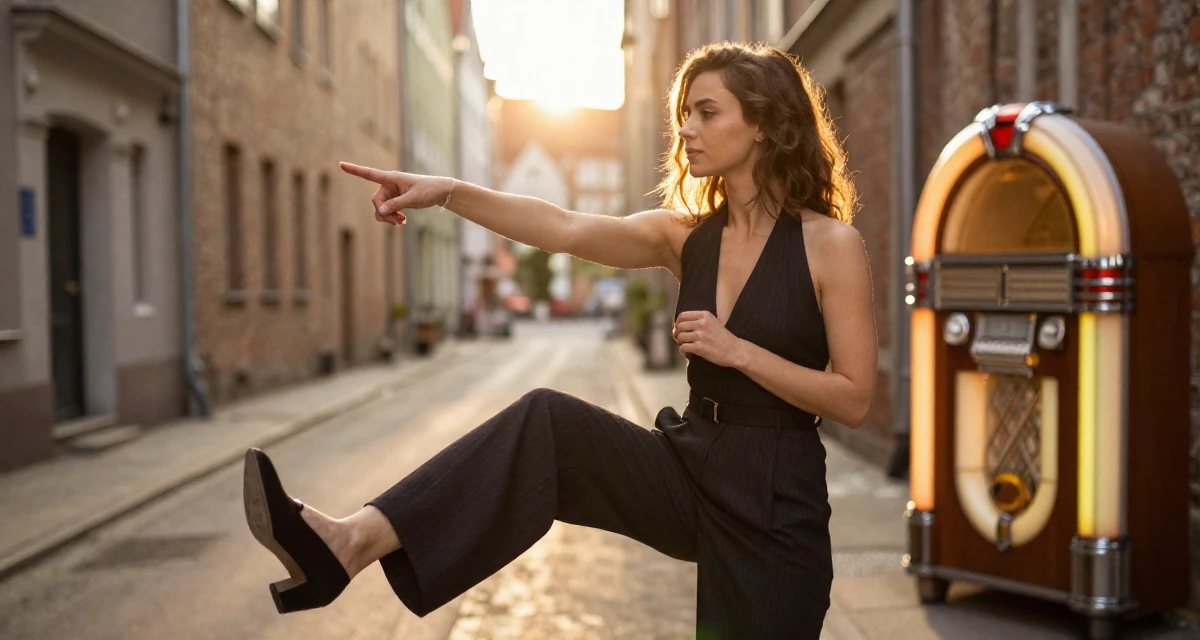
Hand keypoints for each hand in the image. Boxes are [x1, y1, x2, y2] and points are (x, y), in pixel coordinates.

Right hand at [339, 162, 454, 225]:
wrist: (440, 192)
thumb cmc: (428, 190)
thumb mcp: (413, 199)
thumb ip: (396, 205)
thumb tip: (381, 211)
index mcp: (391, 178)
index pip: (369, 174)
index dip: (355, 170)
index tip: (341, 164)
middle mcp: (389, 184)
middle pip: (376, 201)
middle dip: (383, 213)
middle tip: (395, 223)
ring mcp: (392, 193)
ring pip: (381, 208)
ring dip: (388, 217)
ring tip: (401, 222)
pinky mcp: (396, 200)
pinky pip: (387, 211)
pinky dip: (392, 217)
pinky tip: (401, 222)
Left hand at [673, 310, 744, 367]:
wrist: (735, 350)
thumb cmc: (723, 338)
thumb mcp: (713, 322)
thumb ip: (698, 321)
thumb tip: (677, 325)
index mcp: (705, 315)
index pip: (683, 315)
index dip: (677, 323)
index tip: (679, 329)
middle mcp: (702, 323)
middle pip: (679, 326)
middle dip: (677, 334)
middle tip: (680, 340)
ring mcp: (701, 335)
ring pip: (680, 337)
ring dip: (680, 343)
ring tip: (685, 346)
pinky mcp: (700, 347)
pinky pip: (683, 347)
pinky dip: (683, 351)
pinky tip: (689, 353)